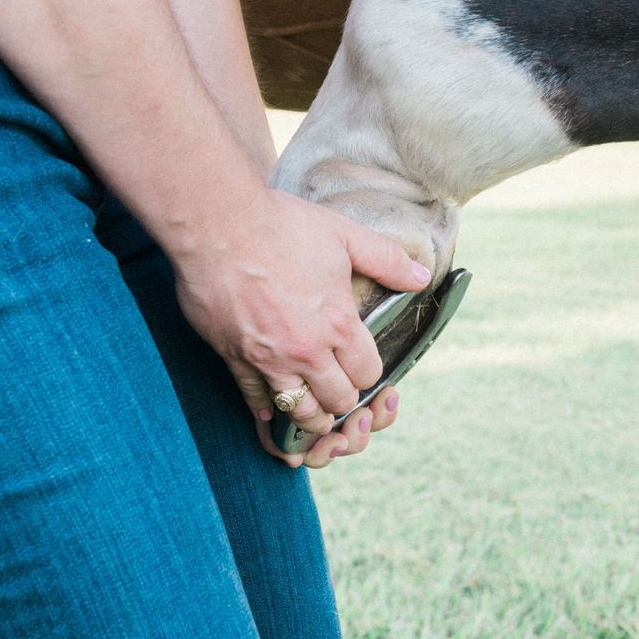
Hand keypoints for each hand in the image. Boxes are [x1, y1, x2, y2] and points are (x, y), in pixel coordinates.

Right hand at [168, 188, 429, 463]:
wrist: (218, 224)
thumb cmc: (281, 226)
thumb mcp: (344, 235)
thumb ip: (387, 260)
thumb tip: (420, 277)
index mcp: (338, 323)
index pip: (368, 374)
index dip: (368, 372)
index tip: (361, 364)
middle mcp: (307, 351)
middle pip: (338, 400)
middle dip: (344, 397)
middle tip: (339, 387)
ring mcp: (269, 359)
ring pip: (300, 412)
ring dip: (311, 413)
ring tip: (313, 405)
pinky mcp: (235, 358)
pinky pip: (255, 401)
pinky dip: (267, 410)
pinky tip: (272, 408)